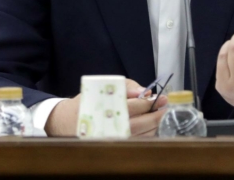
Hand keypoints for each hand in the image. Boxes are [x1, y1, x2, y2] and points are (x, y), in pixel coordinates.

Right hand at [44, 78, 167, 136]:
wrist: (67, 122)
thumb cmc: (86, 103)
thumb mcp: (100, 88)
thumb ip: (124, 86)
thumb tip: (142, 91)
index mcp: (107, 111)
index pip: (133, 107)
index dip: (148, 102)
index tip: (158, 97)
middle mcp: (112, 129)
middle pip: (142, 124)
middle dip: (156, 114)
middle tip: (165, 106)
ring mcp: (116, 140)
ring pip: (142, 135)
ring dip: (155, 125)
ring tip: (161, 114)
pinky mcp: (117, 146)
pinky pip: (138, 142)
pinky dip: (148, 134)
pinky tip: (152, 126)